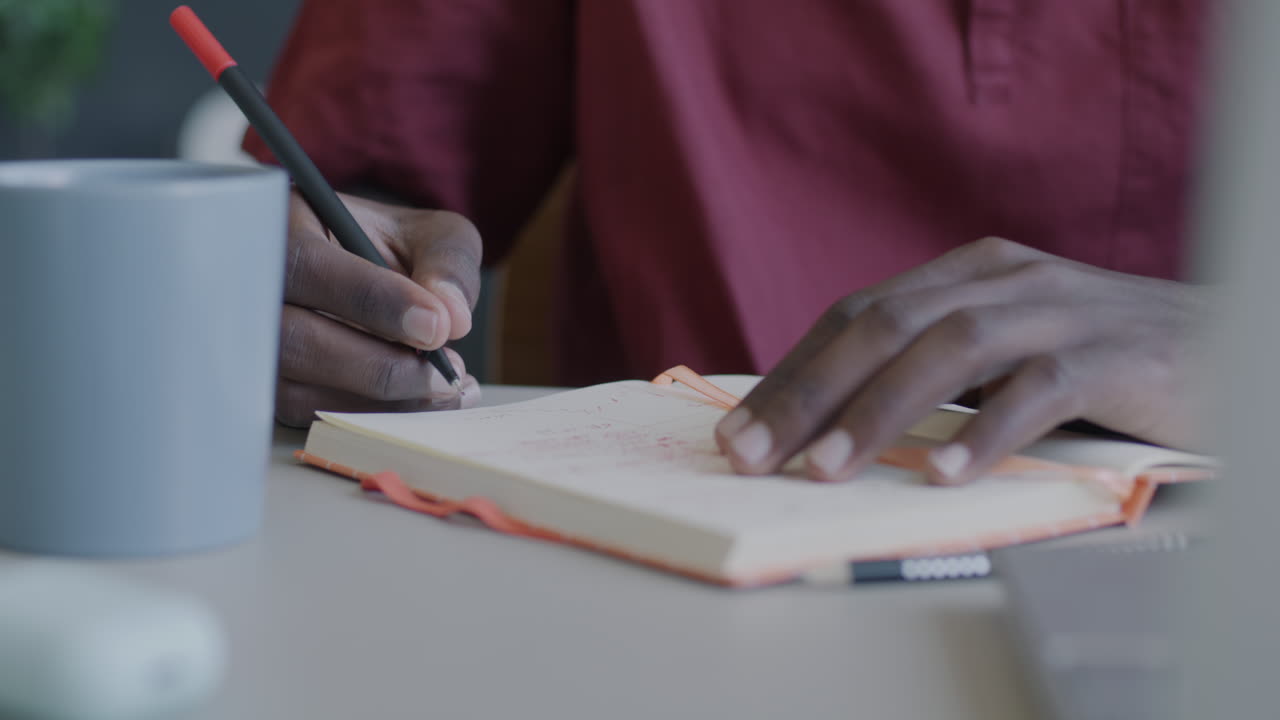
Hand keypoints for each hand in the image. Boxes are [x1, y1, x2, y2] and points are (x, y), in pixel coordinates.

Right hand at [275, 190, 482, 426]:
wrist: (371, 273)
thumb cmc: (396, 247)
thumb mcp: (432, 235)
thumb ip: (446, 263)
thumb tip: (451, 317)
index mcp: (286, 225)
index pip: (309, 265)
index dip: (372, 300)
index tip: (436, 328)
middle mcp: (254, 286)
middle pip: (294, 338)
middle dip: (379, 365)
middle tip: (445, 372)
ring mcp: (254, 342)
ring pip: (298, 388)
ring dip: (377, 400)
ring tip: (443, 388)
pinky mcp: (270, 385)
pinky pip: (308, 414)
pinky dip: (368, 416)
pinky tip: (419, 402)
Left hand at [714, 237, 1206, 484]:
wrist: (1229, 344)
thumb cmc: (1100, 359)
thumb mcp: (1005, 348)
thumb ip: (933, 370)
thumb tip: (831, 426)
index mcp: (969, 272)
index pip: (857, 316)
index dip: (793, 372)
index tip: (739, 428)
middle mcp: (1003, 278)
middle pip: (883, 326)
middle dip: (807, 393)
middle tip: (752, 453)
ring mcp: (1058, 309)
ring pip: (946, 349)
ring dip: (877, 414)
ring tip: (824, 470)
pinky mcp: (1111, 354)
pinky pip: (1037, 390)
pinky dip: (984, 432)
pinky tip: (943, 475)